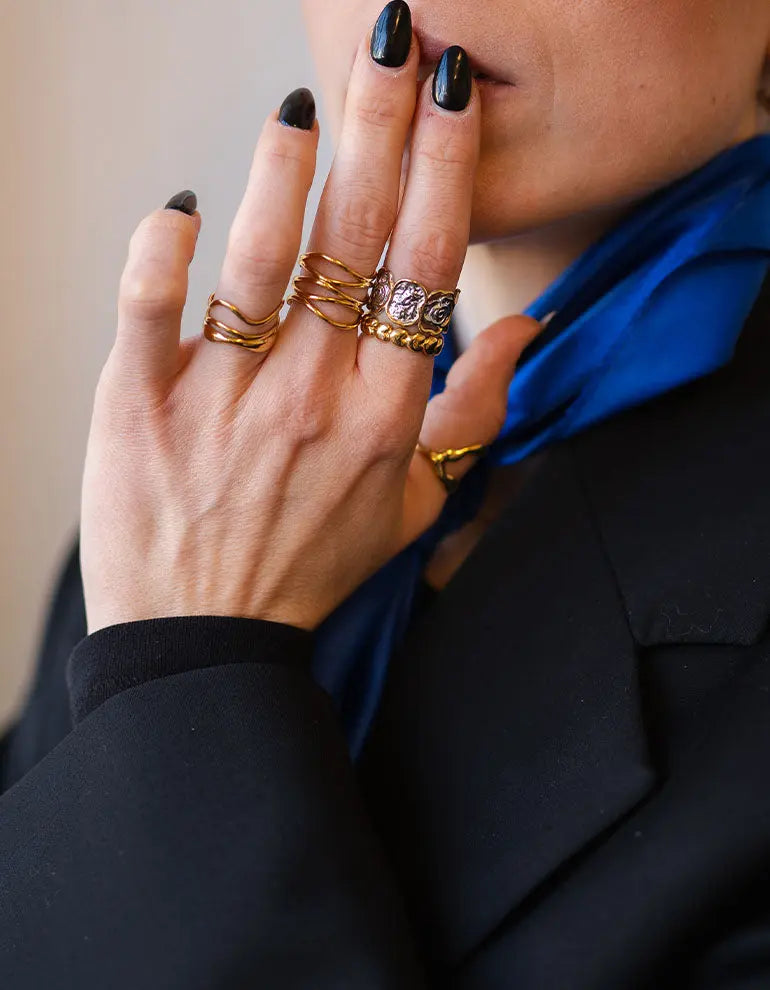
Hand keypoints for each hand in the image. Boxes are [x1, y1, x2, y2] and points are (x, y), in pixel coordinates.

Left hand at [80, 22, 539, 633]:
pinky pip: (149, 308)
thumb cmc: (313, 566)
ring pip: (257, 261)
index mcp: (383, 416)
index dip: (443, 174)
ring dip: (280, 173)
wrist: (207, 638)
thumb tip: (530, 328)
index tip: (454, 102)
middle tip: (395, 49)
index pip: (424, 272)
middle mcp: (310, 397)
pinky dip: (161, 249)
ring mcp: (222, 399)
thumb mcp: (418, 506)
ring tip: (301, 108)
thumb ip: (476, 411)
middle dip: (380, 132)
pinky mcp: (140, 405)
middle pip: (353, 243)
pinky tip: (182, 206)